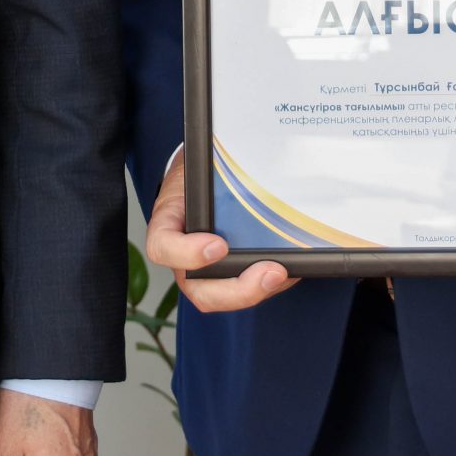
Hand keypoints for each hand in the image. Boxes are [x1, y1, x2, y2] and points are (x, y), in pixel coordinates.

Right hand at [144, 150, 297, 313]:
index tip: (218, 245)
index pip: (162, 248)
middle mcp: (183, 258)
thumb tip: (244, 157)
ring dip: (259, 290)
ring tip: (285, 271)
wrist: (202, 179)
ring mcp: (206, 272)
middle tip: (270, 272)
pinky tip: (292, 269)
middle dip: (238, 290)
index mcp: (167, 227)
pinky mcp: (232, 275)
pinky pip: (249, 289)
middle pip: (199, 291)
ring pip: (226, 297)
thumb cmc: (197, 174)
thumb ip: (208, 170)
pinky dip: (273, 284)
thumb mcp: (194, 166)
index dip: (187, 254)